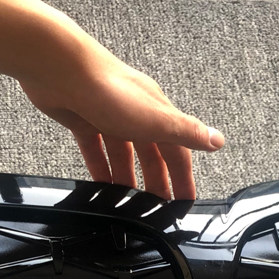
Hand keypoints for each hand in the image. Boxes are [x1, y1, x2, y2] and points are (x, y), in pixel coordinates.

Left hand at [0, 0, 223, 199]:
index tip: (185, 199)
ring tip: (128, 204)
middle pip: (151, 154)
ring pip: (123, 154)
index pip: (177, 150)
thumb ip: (185, 131)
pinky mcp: (82, 119)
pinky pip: (95, 149)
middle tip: (157, 208)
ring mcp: (108, 116)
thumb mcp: (154, 117)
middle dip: (157, 181)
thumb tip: (218, 140)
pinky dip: (99, 167)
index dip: (182, 176)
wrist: (60, 70)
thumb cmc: (108, 90)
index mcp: (156, 112)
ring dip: (128, 178)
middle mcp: (135, 113)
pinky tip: (99, 183)